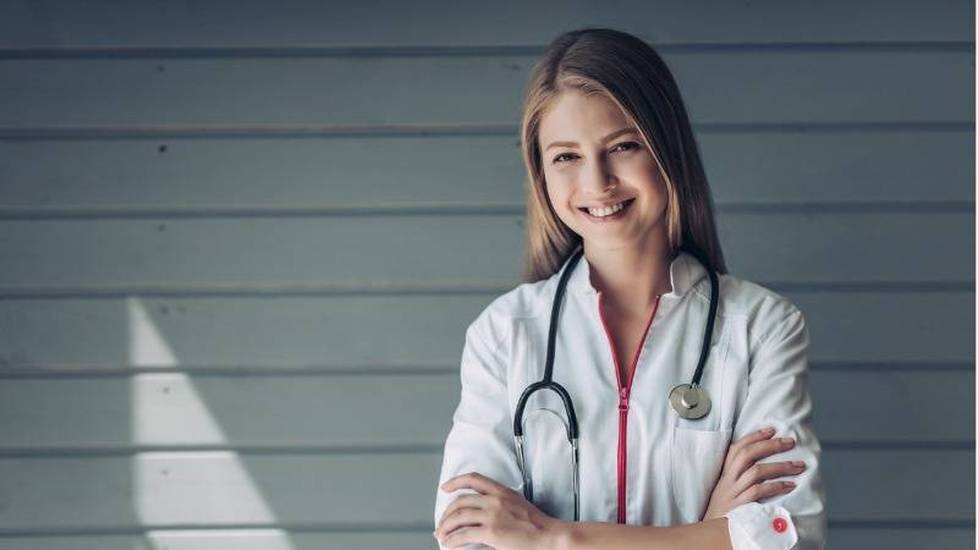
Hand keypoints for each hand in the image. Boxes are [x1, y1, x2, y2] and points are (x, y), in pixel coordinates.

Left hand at [434, 472, 562, 549]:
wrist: (550, 537)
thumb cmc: (538, 526)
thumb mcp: (519, 505)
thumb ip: (501, 504)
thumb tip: (484, 514)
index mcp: (502, 491)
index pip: (474, 479)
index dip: (455, 481)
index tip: (445, 487)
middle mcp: (495, 500)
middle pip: (460, 501)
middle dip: (446, 514)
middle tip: (441, 524)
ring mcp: (493, 515)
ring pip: (458, 517)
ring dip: (445, 527)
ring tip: (442, 536)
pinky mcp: (491, 532)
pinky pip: (463, 535)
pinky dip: (452, 540)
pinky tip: (449, 544)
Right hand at [702, 426, 806, 520]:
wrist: (710, 534)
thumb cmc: (724, 514)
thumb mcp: (727, 493)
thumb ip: (739, 480)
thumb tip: (763, 466)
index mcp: (725, 476)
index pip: (736, 449)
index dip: (753, 437)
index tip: (771, 429)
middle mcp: (727, 482)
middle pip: (747, 455)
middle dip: (770, 445)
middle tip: (790, 442)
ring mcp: (733, 494)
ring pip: (756, 471)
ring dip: (780, 466)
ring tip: (798, 465)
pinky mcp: (739, 507)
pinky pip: (759, 492)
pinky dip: (777, 486)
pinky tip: (790, 485)